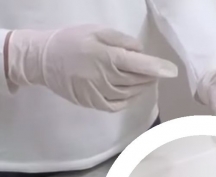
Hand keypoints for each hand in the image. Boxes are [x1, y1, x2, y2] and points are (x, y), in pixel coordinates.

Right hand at [6, 25, 178, 111]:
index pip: (139, 65)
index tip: (172, 71)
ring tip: (145, 80)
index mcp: (106, 56)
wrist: (43, 59)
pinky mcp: (91, 103)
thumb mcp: (97, 32)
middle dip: (150, 76)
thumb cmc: (72, 41)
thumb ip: (122, 41)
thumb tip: (141, 52)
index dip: (158, 68)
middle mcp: (103, 77)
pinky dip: (128, 100)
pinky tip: (132, 93)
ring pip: (129, 93)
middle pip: (136, 80)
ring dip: (141, 87)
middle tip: (157, 71)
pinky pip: (116, 105)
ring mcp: (97, 92)